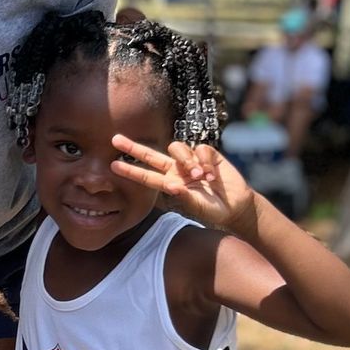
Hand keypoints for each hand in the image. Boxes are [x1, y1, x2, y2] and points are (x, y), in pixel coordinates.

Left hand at [112, 131, 259, 240]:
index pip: (146, 176)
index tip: (112, 166)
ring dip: (186, 160)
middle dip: (134, 147)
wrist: (236, 205)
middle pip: (152, 155)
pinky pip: (200, 148)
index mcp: (171, 184)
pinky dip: (204, 160)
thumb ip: (186, 197)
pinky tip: (212, 174)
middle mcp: (177, 170)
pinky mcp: (208, 154)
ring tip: (199, 175)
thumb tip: (171, 186)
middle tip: (115, 139)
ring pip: (177, 148)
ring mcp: (191, 161)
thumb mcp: (199, 207)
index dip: (130, 171)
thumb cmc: (214, 210)